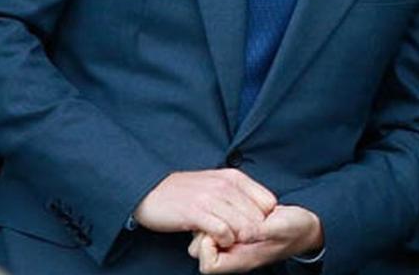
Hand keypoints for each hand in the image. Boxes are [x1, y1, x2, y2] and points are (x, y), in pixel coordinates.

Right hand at [133, 169, 276, 247]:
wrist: (149, 192)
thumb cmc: (185, 193)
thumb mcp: (217, 185)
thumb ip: (238, 195)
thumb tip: (260, 212)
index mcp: (235, 178)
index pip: (268, 203)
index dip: (263, 219)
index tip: (251, 227)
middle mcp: (226, 186)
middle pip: (258, 218)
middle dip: (251, 232)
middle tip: (238, 239)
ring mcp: (211, 198)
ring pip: (243, 226)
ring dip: (237, 239)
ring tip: (225, 240)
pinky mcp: (196, 213)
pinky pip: (223, 232)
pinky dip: (223, 241)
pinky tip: (214, 241)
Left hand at [188, 204, 321, 272]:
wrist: (308, 225)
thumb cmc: (296, 229)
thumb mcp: (281, 228)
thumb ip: (261, 231)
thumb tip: (240, 232)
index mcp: (243, 259)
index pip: (208, 265)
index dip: (206, 248)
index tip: (219, 230)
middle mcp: (235, 254)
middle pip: (200, 251)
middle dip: (205, 231)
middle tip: (218, 216)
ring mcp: (235, 242)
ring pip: (205, 235)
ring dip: (212, 220)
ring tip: (225, 209)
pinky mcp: (237, 230)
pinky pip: (217, 224)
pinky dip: (220, 213)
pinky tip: (232, 203)